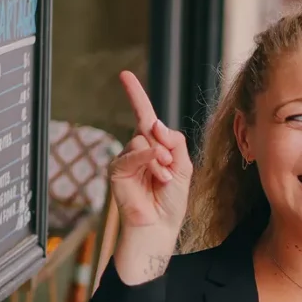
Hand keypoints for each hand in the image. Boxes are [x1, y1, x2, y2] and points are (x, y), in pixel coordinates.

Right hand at [109, 71, 192, 233]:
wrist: (160, 226)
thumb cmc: (171, 202)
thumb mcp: (184, 167)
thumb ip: (174, 142)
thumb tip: (154, 122)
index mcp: (154, 147)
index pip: (145, 116)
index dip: (135, 95)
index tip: (124, 75)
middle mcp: (138, 150)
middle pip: (150, 127)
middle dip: (166, 146)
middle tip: (171, 168)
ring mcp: (127, 159)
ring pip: (143, 140)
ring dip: (160, 158)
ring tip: (164, 178)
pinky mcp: (118, 170)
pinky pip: (133, 153)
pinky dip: (148, 159)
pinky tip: (158, 174)